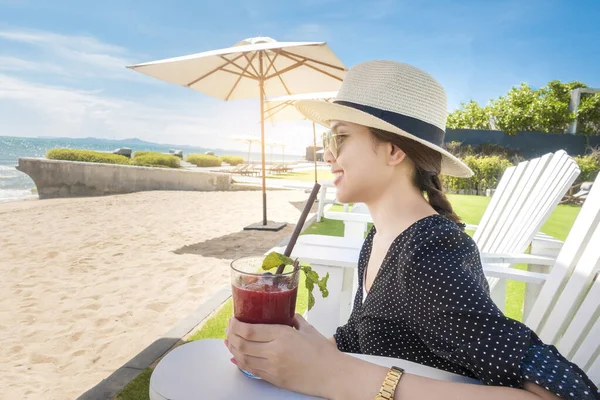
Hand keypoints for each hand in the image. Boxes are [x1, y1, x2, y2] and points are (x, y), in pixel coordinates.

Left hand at [226, 313, 342, 397]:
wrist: (333, 375)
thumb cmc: (324, 352)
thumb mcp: (307, 329)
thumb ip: (293, 319)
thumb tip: (284, 314)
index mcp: (282, 335)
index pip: (249, 330)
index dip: (236, 325)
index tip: (233, 320)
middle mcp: (274, 351)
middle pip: (242, 344)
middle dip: (231, 335)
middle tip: (229, 329)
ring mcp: (273, 367)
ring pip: (243, 358)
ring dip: (233, 349)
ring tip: (229, 341)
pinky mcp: (274, 379)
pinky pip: (251, 370)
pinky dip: (240, 362)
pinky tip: (237, 356)